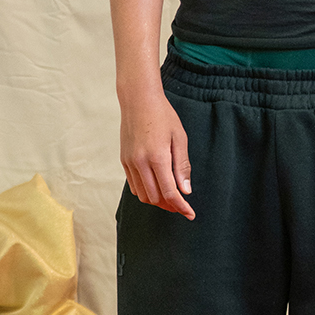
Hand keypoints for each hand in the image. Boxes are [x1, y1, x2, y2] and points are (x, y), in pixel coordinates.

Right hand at [120, 90, 193, 218]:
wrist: (138, 100)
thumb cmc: (163, 116)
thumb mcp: (180, 138)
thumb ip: (182, 166)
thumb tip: (185, 191)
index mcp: (157, 157)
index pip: (169, 192)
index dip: (181, 206)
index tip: (190, 214)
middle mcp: (140, 162)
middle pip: (155, 198)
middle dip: (170, 205)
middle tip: (183, 206)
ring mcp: (130, 162)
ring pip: (143, 195)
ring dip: (157, 201)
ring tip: (171, 199)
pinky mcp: (124, 160)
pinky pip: (134, 186)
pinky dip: (146, 192)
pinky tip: (157, 187)